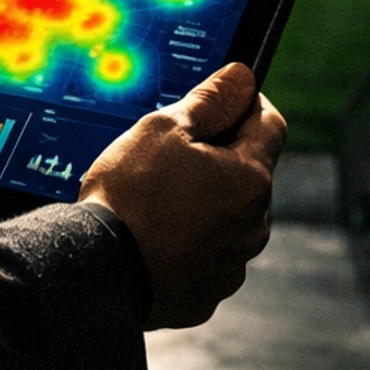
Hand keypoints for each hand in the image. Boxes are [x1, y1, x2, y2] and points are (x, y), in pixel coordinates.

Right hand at [78, 62, 285, 328]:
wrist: (99, 269)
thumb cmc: (130, 194)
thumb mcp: (164, 129)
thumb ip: (211, 100)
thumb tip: (242, 76)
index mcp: (250, 179)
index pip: (271, 124)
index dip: (247, 103)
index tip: (221, 99)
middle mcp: (255, 225)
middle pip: (247, 173)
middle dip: (220, 157)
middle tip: (171, 152)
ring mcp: (233, 263)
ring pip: (229, 216)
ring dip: (206, 201)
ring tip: (156, 198)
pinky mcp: (209, 292)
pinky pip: (207, 255)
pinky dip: (190, 241)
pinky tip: (155, 234)